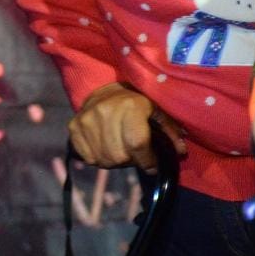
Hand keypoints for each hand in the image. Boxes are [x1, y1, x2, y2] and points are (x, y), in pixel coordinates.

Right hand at [69, 82, 186, 172]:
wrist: (106, 89)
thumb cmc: (138, 102)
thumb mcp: (158, 111)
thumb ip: (170, 131)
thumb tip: (181, 152)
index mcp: (130, 106)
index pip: (138, 144)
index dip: (147, 159)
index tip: (153, 166)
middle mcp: (105, 112)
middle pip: (120, 156)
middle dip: (132, 160)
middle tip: (136, 154)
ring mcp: (86, 120)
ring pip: (104, 160)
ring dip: (116, 161)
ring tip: (122, 149)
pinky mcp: (73, 127)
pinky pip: (88, 158)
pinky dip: (100, 158)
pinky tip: (107, 147)